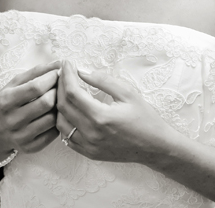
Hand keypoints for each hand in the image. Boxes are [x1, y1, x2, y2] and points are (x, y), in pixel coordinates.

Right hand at [0, 60, 60, 156]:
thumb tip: (59, 63)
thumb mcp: (13, 84)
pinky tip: (53, 115)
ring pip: (52, 119)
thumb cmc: (5, 102)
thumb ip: (36, 72)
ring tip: (57, 101)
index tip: (58, 73)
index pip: (35, 87)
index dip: (51, 78)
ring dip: (59, 107)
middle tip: (60, 87)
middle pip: (46, 103)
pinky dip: (57, 122)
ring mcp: (21, 136)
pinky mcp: (30, 148)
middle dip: (57, 92)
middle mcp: (12, 120)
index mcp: (6, 100)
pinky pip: (53, 134)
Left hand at [55, 60, 176, 164]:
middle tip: (63, 73)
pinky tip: (69, 110)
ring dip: (59, 104)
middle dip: (59, 86)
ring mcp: (88, 146)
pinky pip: (66, 137)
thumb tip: (82, 72)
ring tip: (64, 90)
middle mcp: (91, 133)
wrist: (155, 147)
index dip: (66, 75)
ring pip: (61, 122)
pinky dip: (64, 121)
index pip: (72, 93)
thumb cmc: (145, 118)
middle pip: (63, 106)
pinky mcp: (89, 153)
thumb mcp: (128, 93)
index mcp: (101, 117)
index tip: (67, 63)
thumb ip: (103, 81)